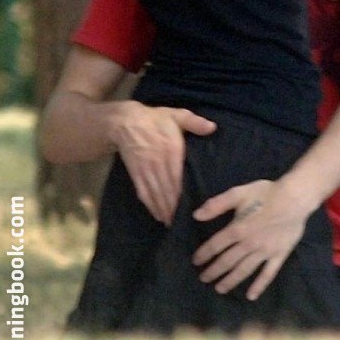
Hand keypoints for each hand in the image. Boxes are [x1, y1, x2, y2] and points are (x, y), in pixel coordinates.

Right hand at [114, 101, 215, 225]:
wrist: (126, 122)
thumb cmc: (155, 119)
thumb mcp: (176, 115)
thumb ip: (195, 122)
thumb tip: (213, 127)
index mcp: (171, 151)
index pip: (178, 178)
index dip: (182, 195)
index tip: (190, 208)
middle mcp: (158, 164)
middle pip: (167, 190)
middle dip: (174, 208)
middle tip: (182, 223)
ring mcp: (146, 170)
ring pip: (156, 194)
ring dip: (163, 210)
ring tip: (171, 223)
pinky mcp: (136, 174)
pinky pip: (143, 193)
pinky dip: (150, 206)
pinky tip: (157, 215)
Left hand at [192, 179, 306, 300]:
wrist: (294, 198)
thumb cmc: (266, 193)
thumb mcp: (239, 193)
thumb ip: (217, 204)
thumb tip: (196, 215)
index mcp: (237, 229)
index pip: (216, 245)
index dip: (204, 254)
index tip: (196, 262)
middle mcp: (248, 245)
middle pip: (227, 261)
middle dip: (214, 271)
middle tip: (203, 279)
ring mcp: (264, 252)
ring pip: (244, 270)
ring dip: (230, 281)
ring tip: (219, 289)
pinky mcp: (279, 256)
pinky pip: (267, 274)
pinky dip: (259, 286)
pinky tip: (251, 296)